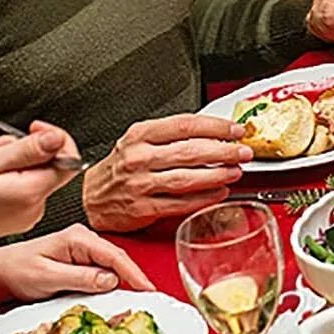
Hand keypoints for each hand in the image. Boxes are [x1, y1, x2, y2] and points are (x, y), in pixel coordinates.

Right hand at [0, 124, 80, 258]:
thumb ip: (27, 149)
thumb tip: (57, 138)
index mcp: (30, 193)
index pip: (68, 159)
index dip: (54, 138)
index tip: (33, 129)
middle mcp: (33, 208)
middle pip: (48, 165)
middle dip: (23, 151)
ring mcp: (23, 216)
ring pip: (30, 174)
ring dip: (9, 163)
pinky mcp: (12, 219)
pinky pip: (18, 188)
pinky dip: (2, 178)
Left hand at [0, 224, 154, 319]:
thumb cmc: (14, 270)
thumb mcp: (47, 277)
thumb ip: (80, 278)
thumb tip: (110, 280)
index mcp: (78, 238)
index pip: (115, 256)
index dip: (134, 274)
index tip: (148, 289)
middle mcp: (82, 242)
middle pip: (116, 261)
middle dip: (133, 279)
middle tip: (148, 299)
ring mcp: (80, 253)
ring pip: (109, 268)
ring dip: (122, 284)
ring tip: (135, 300)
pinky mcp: (76, 265)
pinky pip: (99, 275)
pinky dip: (108, 286)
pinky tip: (114, 297)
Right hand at [82, 114, 251, 233]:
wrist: (89, 197)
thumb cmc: (121, 167)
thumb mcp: (139, 140)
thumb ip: (172, 136)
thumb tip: (215, 134)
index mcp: (141, 135)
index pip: (185, 125)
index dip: (216, 127)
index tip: (236, 130)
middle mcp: (140, 157)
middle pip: (190, 151)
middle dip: (224, 151)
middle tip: (243, 152)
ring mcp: (140, 184)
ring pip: (187, 178)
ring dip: (217, 175)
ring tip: (236, 172)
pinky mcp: (143, 208)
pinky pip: (179, 203)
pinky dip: (203, 199)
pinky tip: (219, 193)